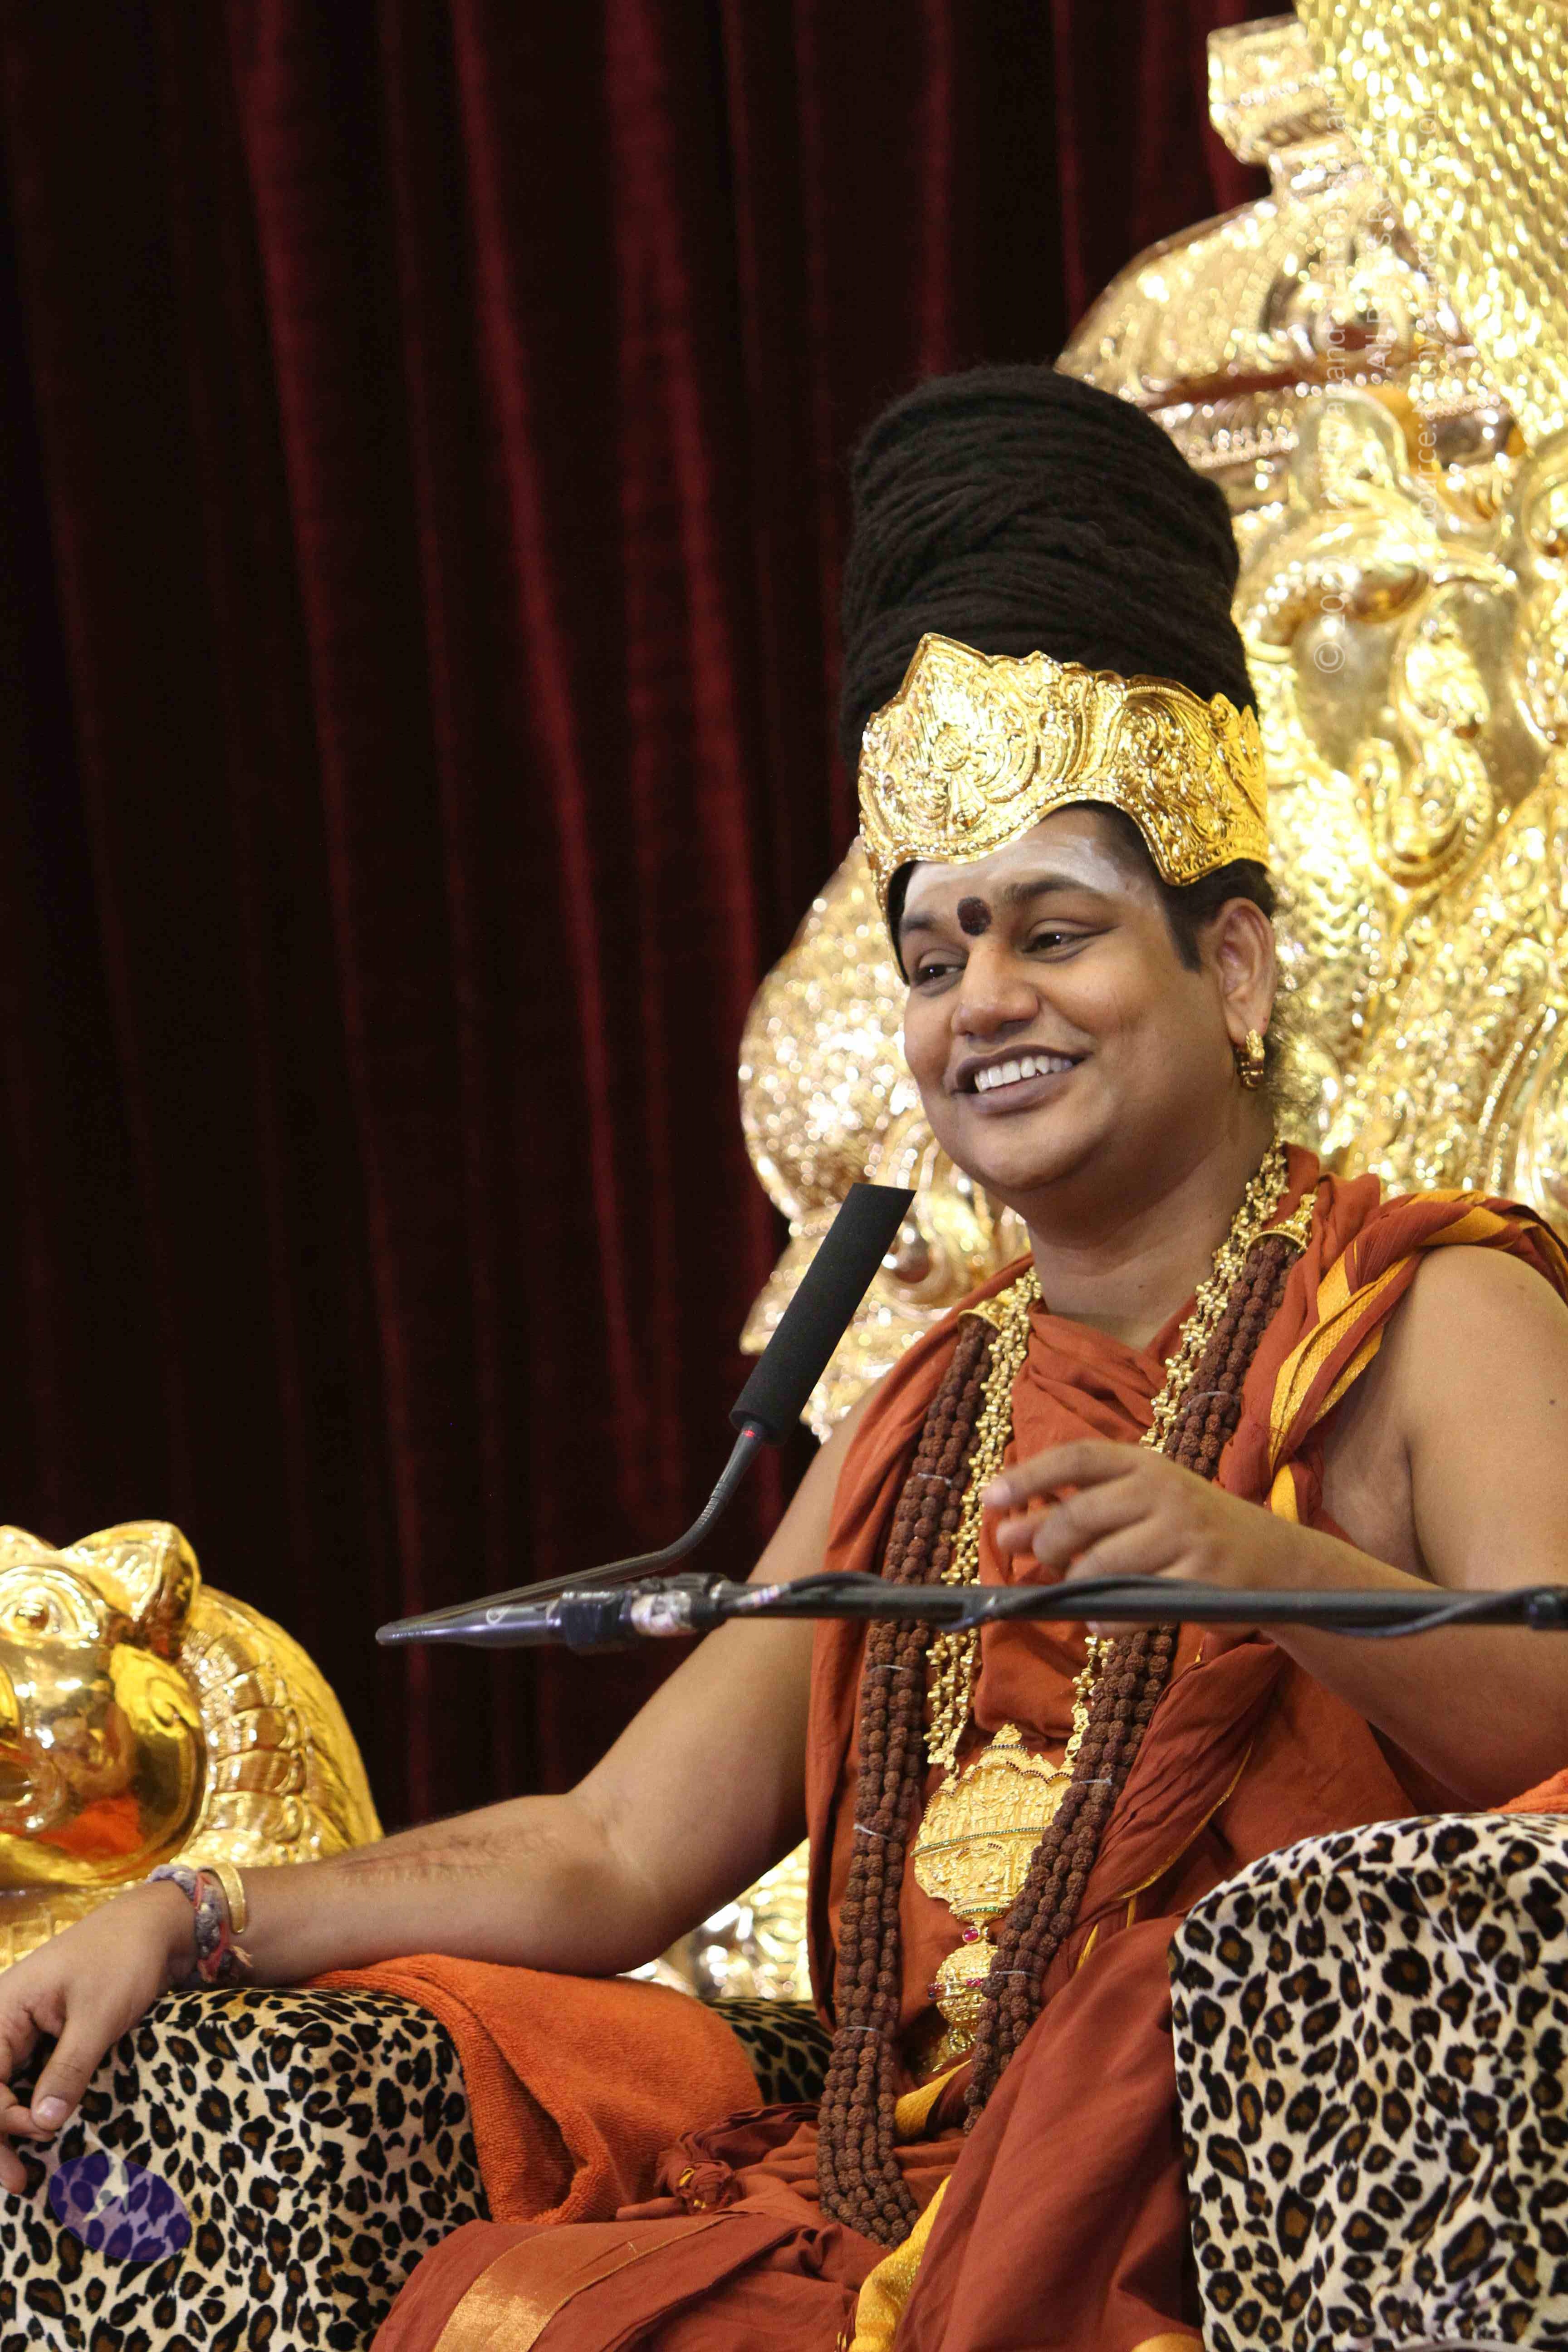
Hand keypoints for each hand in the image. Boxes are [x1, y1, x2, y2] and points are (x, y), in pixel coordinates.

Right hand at [0, 1882, 193, 2192]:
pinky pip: (24, 2080)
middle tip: (16, 2183)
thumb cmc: (124, 1958)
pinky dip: (28, 2109)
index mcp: (4, 2008)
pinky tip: (38, 2135)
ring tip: (20, 2175)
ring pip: (1, 2089)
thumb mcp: (99, 2015)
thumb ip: (68, 2069)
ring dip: (8, 2129)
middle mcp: (5, 2020)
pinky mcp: (45, 2038)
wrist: (156, 1926)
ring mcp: (23, 2030)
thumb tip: (42, 2123)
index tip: (37, 2133)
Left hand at [984, 1440, 1301, 1611]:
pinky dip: (1107, 1622)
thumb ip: (1086, 1509)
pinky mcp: (1202, 1580)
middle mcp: (1165, 1492)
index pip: (1078, 1458)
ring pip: (1103, 1564)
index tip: (990, 1499)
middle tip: (1032, 1557)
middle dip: (1045, 1540)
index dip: (1029, 1476)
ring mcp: (1186, 1535)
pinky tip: (1098, 1625)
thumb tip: (1011, 1529)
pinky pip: (1135, 1606)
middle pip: (1081, 1514)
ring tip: (1073, 1592)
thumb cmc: (1190, 1528)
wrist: (1274, 1558)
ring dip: (1076, 1585)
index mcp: (1145, 1465)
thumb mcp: (1146, 1500)